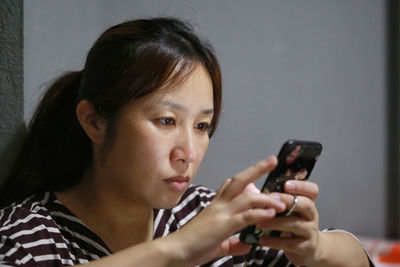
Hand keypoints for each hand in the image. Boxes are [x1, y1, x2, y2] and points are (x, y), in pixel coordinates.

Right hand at [170, 156, 285, 265]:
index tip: (257, 171)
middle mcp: (219, 205)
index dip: (245, 177)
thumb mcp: (216, 243)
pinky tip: (271, 213)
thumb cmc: (192, 246)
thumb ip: (233, 243)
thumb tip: (247, 245)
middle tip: (272, 161)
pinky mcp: (223, 225)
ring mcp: (221, 213)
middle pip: (239, 180)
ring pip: (247, 197)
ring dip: (266, 198)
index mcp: (216, 206)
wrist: (175, 251)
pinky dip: (259, 213)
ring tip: (281, 202)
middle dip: (256, 169)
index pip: (230, 185)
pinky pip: (245, 216)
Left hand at [257, 179, 321, 265]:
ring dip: (276, 222)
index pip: (312, 190)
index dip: (301, 185)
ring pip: (296, 224)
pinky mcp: (306, 247)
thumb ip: (275, 199)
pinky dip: (274, 241)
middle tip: (271, 198)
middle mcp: (311, 215)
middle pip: (306, 204)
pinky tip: (262, 238)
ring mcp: (310, 231)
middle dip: (288, 200)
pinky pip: (289, 243)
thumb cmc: (292, 224)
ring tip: (259, 222)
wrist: (308, 249)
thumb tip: (251, 189)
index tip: (286, 184)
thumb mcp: (287, 209)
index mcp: (307, 202)